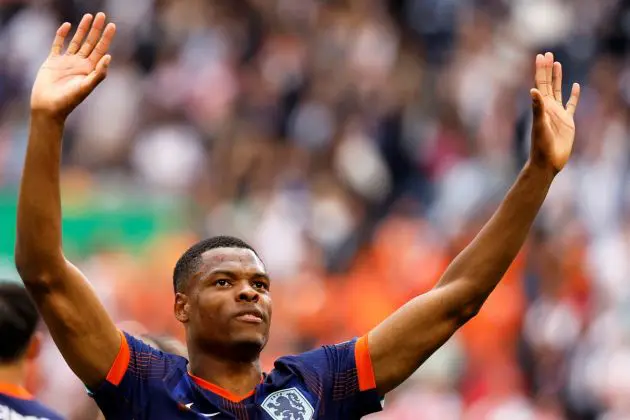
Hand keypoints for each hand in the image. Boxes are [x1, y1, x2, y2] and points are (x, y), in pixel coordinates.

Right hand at [30, 13, 115, 119]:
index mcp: (90, 70)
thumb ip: (98, 73)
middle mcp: (80, 64)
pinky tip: (67, 26)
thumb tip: (109, 56)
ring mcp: (66, 61)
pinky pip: (58, 44)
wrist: (48, 107)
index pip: (101, 50)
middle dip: (96, 29)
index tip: (113, 25)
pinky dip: (61, 35)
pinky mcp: (53, 61)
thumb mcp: (86, 87)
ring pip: (76, 41)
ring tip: (88, 16)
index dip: (106, 38)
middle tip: (102, 15)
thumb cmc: (69, 100)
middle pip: (90, 42)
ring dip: (82, 29)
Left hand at [529, 52, 580, 173]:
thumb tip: (533, 90)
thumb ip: (537, 109)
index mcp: (541, 107)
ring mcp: (558, 114)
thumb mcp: (539, 126)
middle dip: (547, 69)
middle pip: (548, 84)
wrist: (547, 162)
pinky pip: (571, 105)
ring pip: (558, 91)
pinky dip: (574, 95)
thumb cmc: (541, 146)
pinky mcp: (568, 122)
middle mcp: (548, 108)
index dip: (540, 70)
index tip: (540, 56)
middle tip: (548, 53)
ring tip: (557, 64)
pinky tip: (576, 86)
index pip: (541, 84)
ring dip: (558, 78)